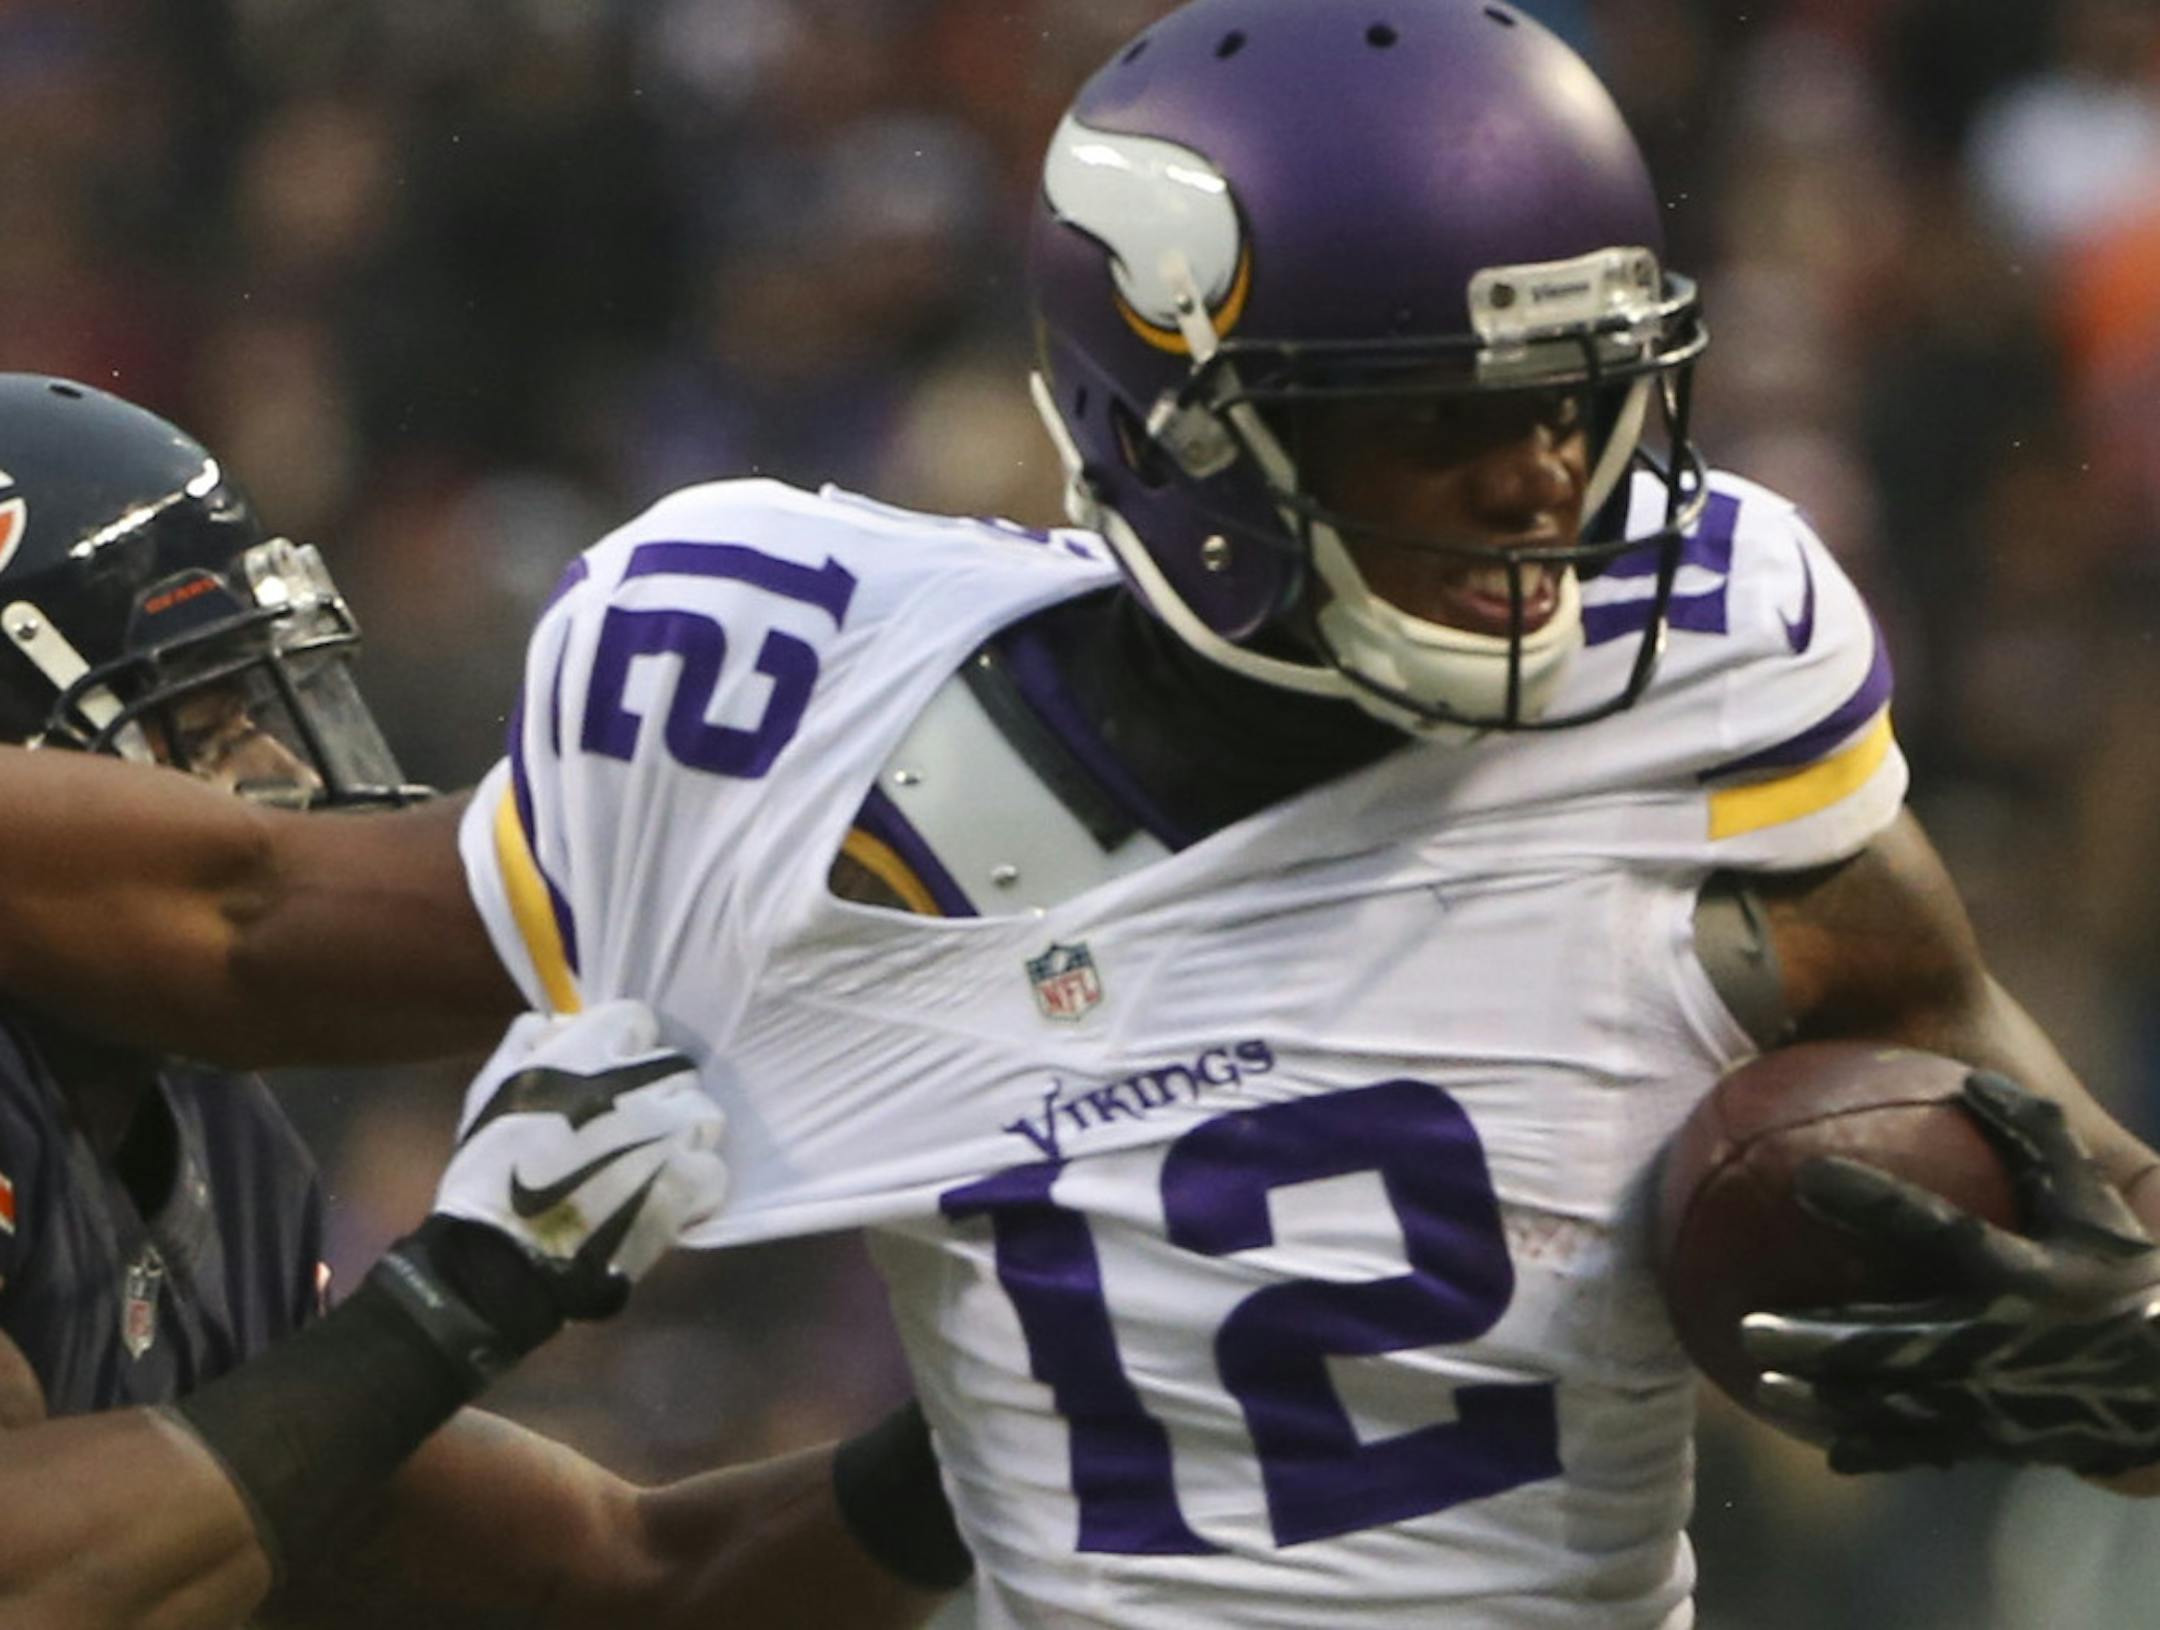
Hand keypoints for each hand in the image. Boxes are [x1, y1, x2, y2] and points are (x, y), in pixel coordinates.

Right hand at [432, 998, 727, 1319]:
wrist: (504, 1260)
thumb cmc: (487, 1177)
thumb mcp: (488, 1092)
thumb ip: (525, 1042)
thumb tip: (562, 1020)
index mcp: (581, 1055)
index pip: (637, 1019)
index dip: (626, 1048)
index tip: (613, 1078)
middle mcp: (633, 1083)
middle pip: (677, 1067)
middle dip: (658, 1093)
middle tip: (632, 1128)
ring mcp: (667, 1131)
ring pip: (705, 1113)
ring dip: (683, 1136)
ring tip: (651, 1165)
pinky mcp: (688, 1182)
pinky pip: (714, 1168)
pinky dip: (694, 1186)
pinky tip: (664, 1200)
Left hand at [1739, 1071, 2159, 1475]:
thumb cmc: (2123, 1276)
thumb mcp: (2093, 1203)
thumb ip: (2037, 1137)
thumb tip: (1974, 1080)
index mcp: (2028, 1277)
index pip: (1941, 1231)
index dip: (1877, 1203)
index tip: (1808, 1176)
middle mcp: (2004, 1344)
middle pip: (1896, 1342)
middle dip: (1821, 1340)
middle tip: (1750, 1325)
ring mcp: (1998, 1400)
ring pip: (1897, 1407)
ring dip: (1828, 1402)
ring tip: (1761, 1388)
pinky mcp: (1998, 1438)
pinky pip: (1927, 1449)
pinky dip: (1876, 1449)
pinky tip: (1825, 1446)